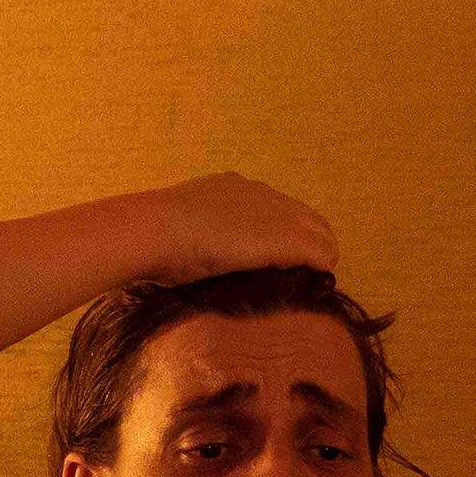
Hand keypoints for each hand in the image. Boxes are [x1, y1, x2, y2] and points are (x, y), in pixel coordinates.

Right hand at [144, 173, 336, 284]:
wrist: (153, 231)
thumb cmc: (154, 239)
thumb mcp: (182, 230)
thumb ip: (201, 236)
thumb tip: (202, 261)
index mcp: (234, 189)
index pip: (277, 210)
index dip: (284, 235)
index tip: (277, 261)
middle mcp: (261, 194)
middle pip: (308, 219)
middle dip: (310, 246)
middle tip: (300, 277)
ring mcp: (276, 214)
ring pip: (321, 235)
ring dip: (317, 259)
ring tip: (306, 284)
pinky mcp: (286, 238)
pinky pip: (322, 254)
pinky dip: (320, 270)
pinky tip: (309, 287)